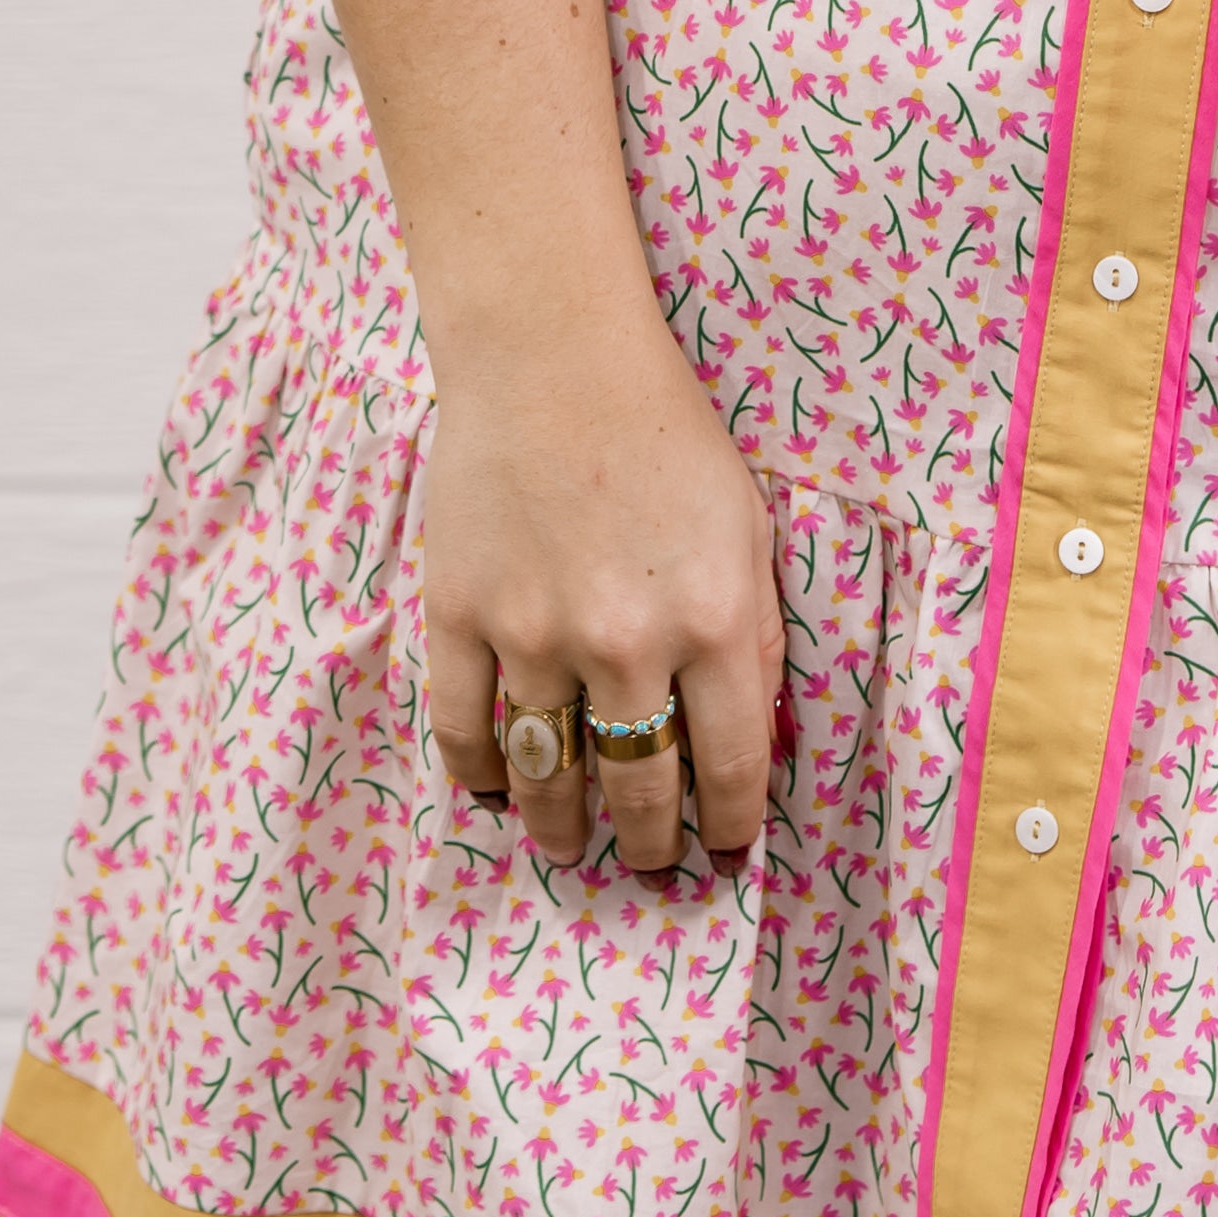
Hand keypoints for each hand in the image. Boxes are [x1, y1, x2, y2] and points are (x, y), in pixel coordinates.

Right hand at [419, 306, 785, 875]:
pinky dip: (481, 776)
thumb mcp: (748, 526)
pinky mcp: (460, 615)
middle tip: (647, 861)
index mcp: (715, 619)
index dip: (733, 826)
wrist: (553, 354)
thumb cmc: (666, 433)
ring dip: (563, 829)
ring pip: (548, 776)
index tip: (727, 852)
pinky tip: (497, 791)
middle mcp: (627, 642)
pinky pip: (465, 730)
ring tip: (571, 848)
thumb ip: (757, 633)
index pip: (733, 767)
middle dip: (649, 841)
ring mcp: (535, 633)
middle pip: (639, 787)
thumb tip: (754, 735)